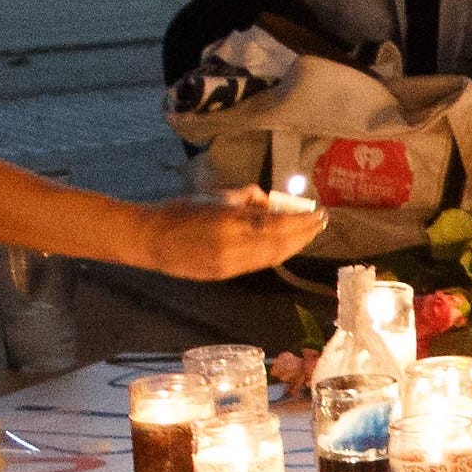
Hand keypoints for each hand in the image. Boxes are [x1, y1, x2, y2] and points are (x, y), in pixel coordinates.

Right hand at [133, 189, 326, 280]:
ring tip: (308, 234)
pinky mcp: (223, 275)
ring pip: (271, 257)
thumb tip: (269, 202)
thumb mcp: (214, 195)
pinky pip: (257, 265)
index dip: (300, 220)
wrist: (150, 239)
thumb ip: (245, 198)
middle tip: (321, 222)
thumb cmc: (179, 210)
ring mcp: (227, 264)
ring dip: (293, 246)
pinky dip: (275, 254)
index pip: (275, 223)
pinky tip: (285, 246)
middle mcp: (231, 246)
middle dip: (304, 234)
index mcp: (228, 221)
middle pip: (279, 244)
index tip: (317, 212)